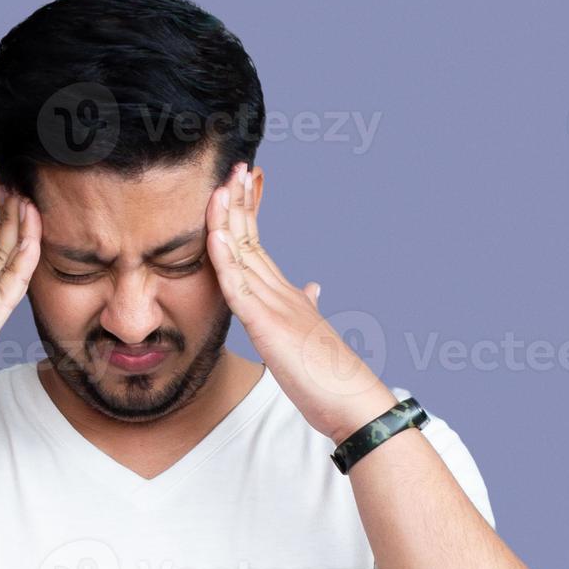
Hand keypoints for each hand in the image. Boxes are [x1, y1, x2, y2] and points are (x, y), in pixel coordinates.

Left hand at [204, 162, 395, 443]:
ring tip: (222, 185)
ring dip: (229, 219)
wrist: (352, 401)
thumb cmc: (330, 374)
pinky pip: (240, 289)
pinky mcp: (267, 326)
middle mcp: (281, 292)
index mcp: (285, 294)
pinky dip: (225, 261)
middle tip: (235, 167)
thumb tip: (312, 287)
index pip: (257, 244)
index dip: (247, 212)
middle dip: (240, 201)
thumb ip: (305, 306)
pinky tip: (216, 236)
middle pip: (250, 238)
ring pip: (242, 255)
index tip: (241, 181)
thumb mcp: (310, 334)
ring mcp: (275, 306)